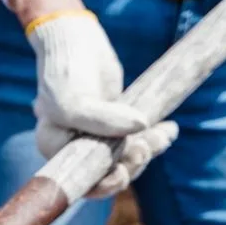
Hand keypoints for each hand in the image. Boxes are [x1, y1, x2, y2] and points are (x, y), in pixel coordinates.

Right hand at [8, 0, 178, 198]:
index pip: (80, 182)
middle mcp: (74, 148)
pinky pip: (138, 140)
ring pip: (126, 158)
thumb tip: (142, 128)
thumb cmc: (66, 70)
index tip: (122, 172)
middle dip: (131, 164)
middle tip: (146, 147)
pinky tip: (169, 129)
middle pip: (107, 173)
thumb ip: (103, 120)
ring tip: (164, 134)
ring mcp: (97, 136)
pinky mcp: (116, 124)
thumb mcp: (75, 99)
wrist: (76, 39)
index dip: (103, 185)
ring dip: (148, 149)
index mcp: (55, 149)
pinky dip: (155, 137)